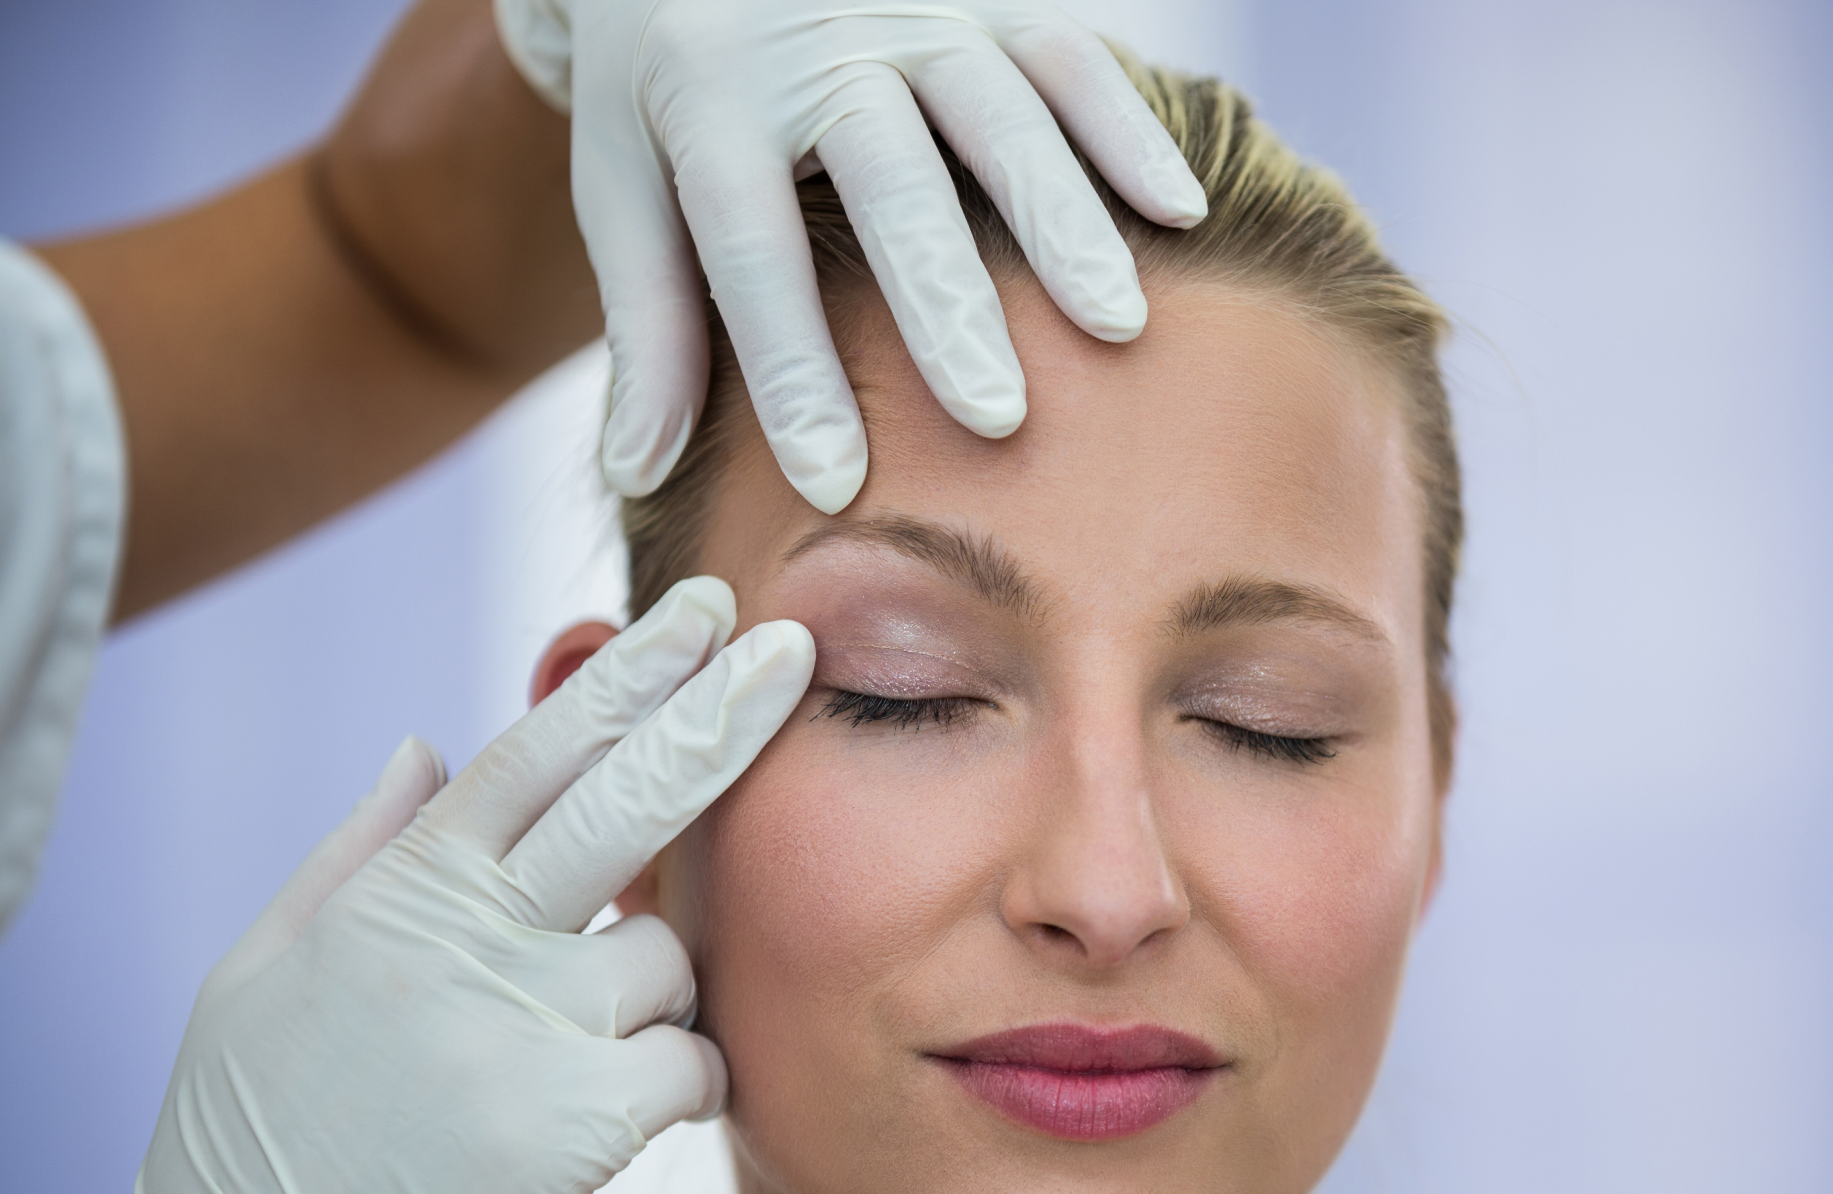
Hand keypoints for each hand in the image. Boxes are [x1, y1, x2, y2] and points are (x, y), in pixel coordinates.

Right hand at [0, 579, 811, 1193]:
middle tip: (788, 651)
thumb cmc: (253, 1137)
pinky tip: (620, 1117)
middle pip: (624, 796)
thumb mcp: (267, 967)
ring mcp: (523, 1029)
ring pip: (668, 960)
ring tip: (575, 1063)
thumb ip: (362, 847)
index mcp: (400, 891)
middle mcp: (468, 940)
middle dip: (717, 711)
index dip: (625, 672)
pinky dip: (678, 1085)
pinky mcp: (572, 1129)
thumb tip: (428, 745)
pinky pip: (690, 1066)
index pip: (535, 750)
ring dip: (653, 998)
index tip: (698, 613)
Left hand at [494, 0, 1207, 512]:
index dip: (791, 369)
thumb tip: (636, 474)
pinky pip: (1070, 53)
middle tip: (996, 419)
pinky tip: (1181, 213)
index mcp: (708, 95)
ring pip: (1000, 114)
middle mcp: (816, 44)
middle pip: (890, 180)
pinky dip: (1128, 130)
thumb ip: (647, 327)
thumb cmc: (668, 93)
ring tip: (1116, 329)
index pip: (750, 248)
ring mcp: (912, 10)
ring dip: (1063, 222)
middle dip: (945, 302)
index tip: (835, 481)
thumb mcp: (623, 188)